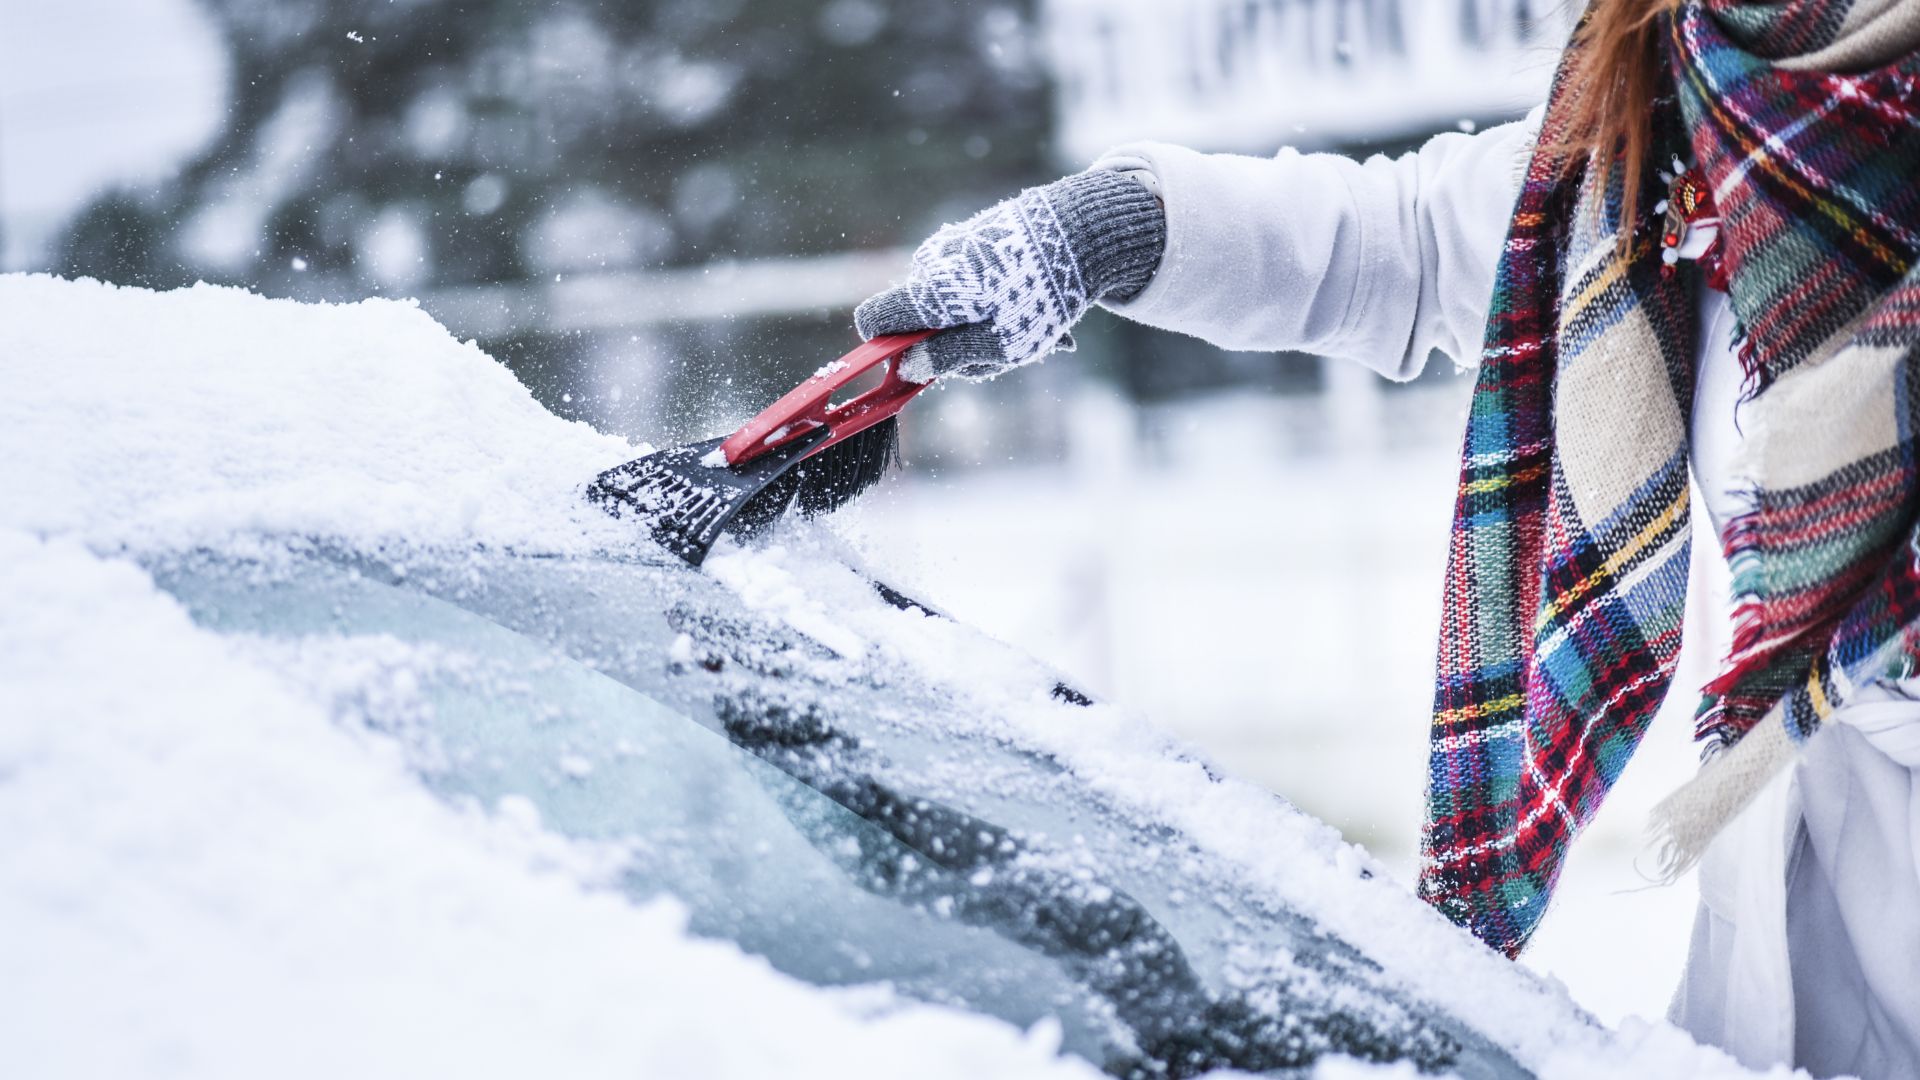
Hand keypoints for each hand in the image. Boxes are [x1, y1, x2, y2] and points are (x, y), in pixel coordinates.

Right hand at [855, 169, 1165, 382]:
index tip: (915, 363)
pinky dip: (989, 297)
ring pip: (946, 301)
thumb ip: (946, 358)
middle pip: (916, 317)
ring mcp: (950, 246)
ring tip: (1023, 322)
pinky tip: (1027, 299)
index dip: (885, 348)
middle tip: (998, 351)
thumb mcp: (997, 345)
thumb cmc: (1038, 298)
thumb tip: (908, 367)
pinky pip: (967, 280)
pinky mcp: (972, 236)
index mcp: (927, 292)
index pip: (873, 320)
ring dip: (975, 322)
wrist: (1080, 233)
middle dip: (946, 342)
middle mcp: (930, 264)